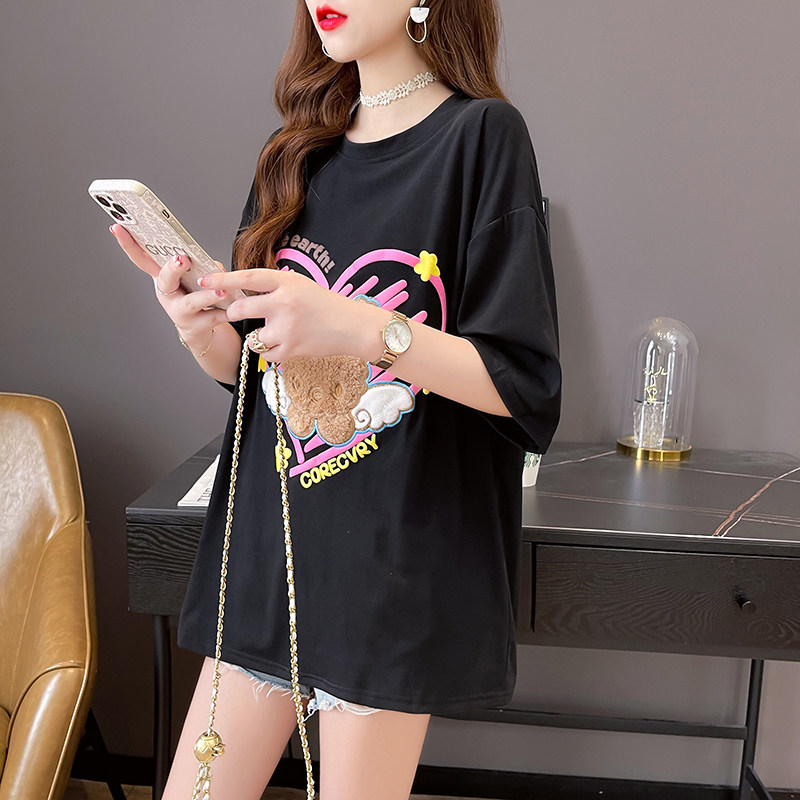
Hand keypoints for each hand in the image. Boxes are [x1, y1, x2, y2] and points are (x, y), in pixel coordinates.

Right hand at [109, 224, 229, 347]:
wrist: (201, 330)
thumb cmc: (195, 295)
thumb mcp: (194, 277)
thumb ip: (203, 266)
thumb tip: (214, 267)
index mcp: (162, 278)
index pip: (141, 258)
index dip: (128, 244)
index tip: (117, 226)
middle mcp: (167, 295)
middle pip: (165, 279)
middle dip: (173, 269)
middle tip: (182, 259)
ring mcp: (180, 312)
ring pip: (192, 302)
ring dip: (206, 295)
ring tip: (222, 291)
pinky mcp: (196, 327)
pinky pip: (213, 317)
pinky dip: (226, 312)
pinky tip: (235, 308)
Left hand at [198, 267, 388, 362]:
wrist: (352, 327)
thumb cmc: (326, 305)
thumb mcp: (301, 286)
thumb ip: (275, 286)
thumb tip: (244, 289)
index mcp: (287, 282)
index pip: (247, 277)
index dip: (223, 279)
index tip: (205, 279)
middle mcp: (284, 303)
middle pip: (240, 309)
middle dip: (232, 312)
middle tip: (234, 313)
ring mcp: (287, 328)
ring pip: (253, 336)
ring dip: (259, 337)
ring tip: (278, 332)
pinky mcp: (291, 349)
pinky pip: (266, 353)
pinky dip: (272, 351)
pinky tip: (287, 344)